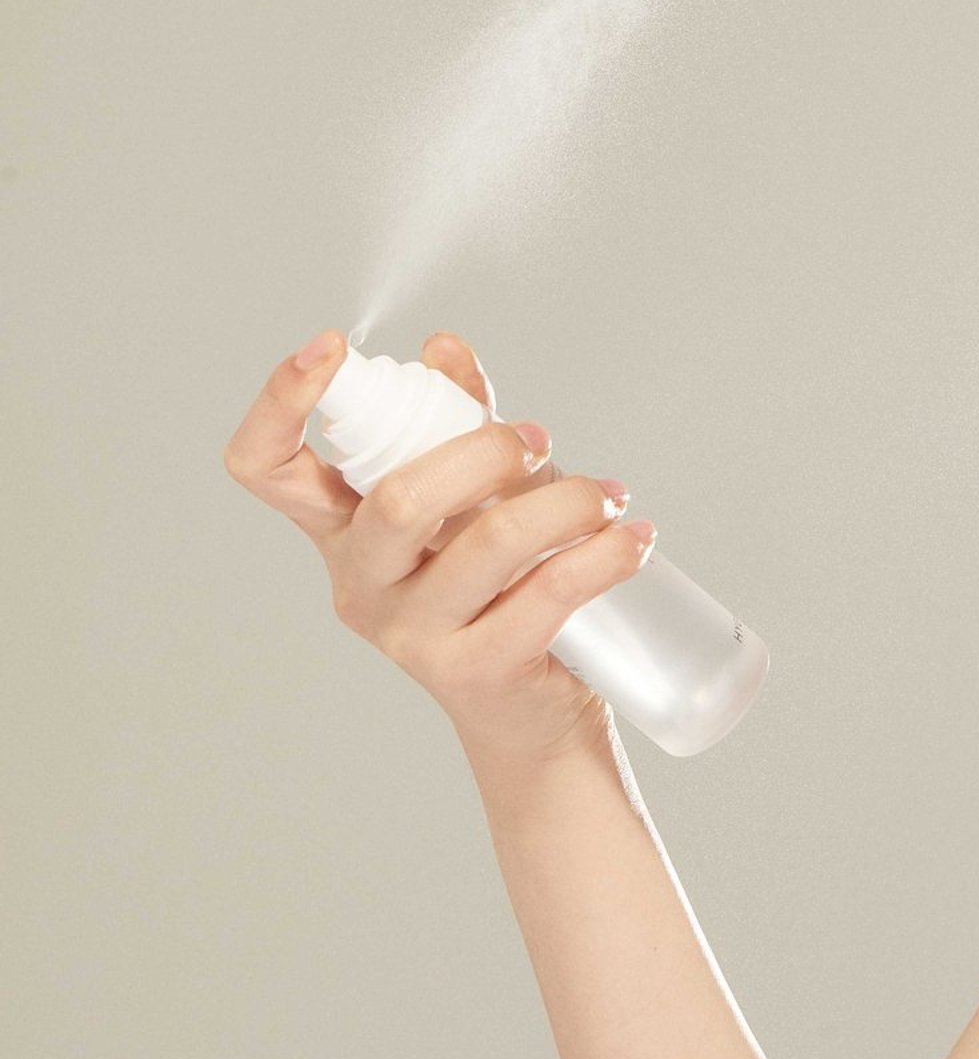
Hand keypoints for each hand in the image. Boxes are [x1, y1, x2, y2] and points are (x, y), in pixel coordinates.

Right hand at [222, 328, 653, 770]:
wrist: (529, 712)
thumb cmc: (497, 584)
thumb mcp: (470, 496)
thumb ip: (456, 420)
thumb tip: (444, 347)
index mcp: (341, 529)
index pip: (265, 467)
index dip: (280, 402)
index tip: (331, 347)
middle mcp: (362, 583)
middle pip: (397, 499)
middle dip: (482, 450)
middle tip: (539, 441)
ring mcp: (413, 635)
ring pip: (489, 543)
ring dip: (566, 502)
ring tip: (608, 496)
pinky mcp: (477, 671)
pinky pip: (548, 594)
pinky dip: (603, 555)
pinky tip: (633, 540)